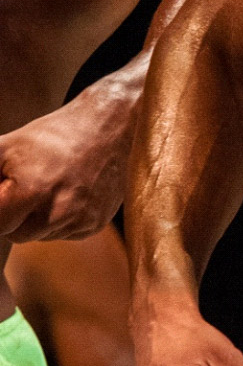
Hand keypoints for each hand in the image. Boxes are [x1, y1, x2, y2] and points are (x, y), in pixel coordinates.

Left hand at [0, 91, 129, 242]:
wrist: (108, 129)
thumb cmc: (56, 135)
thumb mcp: (7, 146)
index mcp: (32, 191)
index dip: (0, 208)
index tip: (5, 192)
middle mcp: (58, 212)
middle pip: (17, 234)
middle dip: (15, 215)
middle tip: (24, 186)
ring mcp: (79, 221)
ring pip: (40, 236)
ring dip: (37, 219)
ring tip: (49, 186)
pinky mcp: (94, 225)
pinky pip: (64, 233)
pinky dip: (59, 219)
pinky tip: (66, 193)